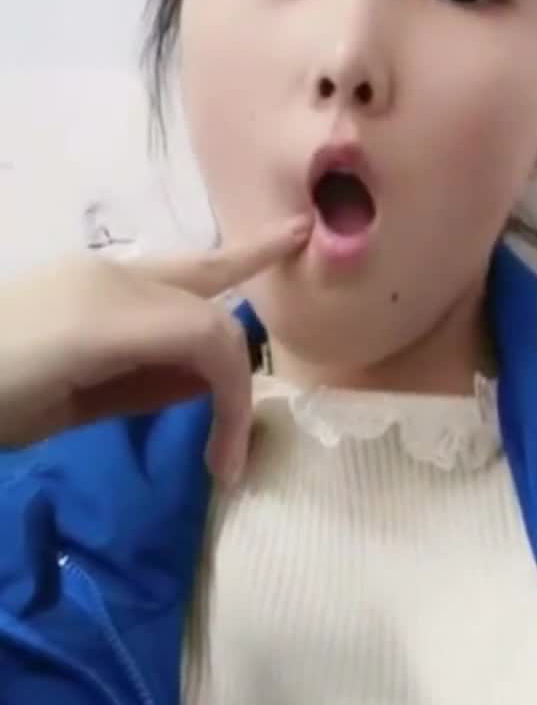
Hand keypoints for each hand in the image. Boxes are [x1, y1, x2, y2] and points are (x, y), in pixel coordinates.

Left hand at [0, 216, 312, 482]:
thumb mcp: (69, 402)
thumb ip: (150, 384)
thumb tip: (210, 382)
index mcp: (110, 308)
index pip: (210, 339)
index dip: (234, 398)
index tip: (225, 465)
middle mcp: (107, 284)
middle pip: (200, 287)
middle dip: (250, 272)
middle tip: (301, 238)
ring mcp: (86, 284)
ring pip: (174, 275)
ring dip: (222, 274)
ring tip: (274, 250)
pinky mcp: (67, 298)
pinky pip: (141, 287)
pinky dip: (180, 293)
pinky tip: (202, 290)